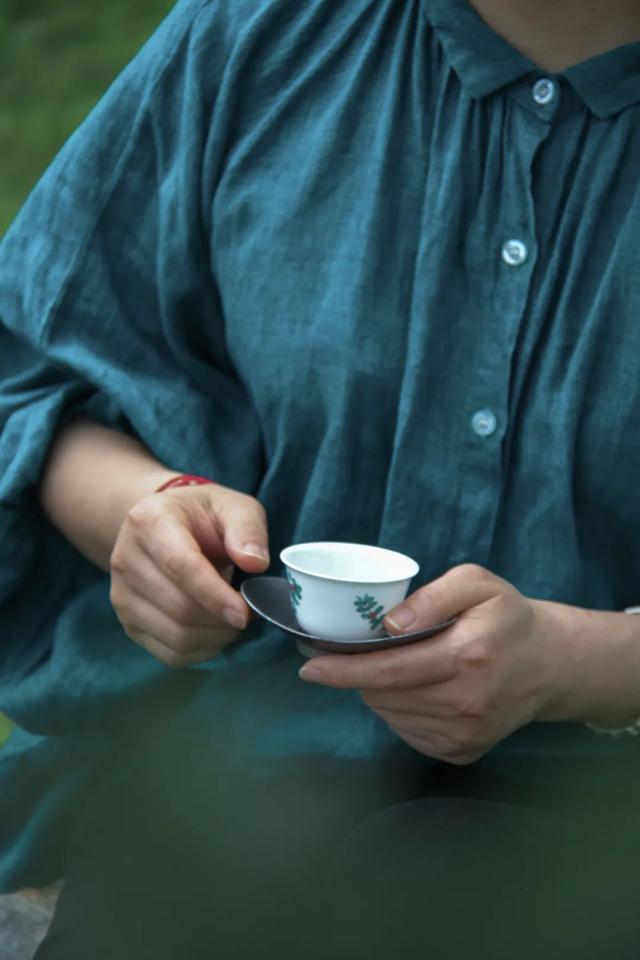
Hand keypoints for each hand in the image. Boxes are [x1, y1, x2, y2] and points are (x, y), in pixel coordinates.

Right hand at [110, 483, 269, 666]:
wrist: (165, 527)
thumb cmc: (203, 516)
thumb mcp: (232, 507)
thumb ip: (247, 529)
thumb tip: (255, 563)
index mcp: (150, 521)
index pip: (181, 566)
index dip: (214, 595)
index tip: (244, 613)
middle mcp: (126, 559)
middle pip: (179, 607)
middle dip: (222, 620)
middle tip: (249, 613)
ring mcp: (122, 594)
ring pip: (176, 635)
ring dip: (215, 637)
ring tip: (234, 620)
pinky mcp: (128, 622)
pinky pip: (169, 653)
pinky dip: (202, 651)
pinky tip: (215, 632)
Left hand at [299, 564, 565, 763]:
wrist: (548, 664)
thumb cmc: (505, 616)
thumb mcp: (477, 583)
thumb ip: (433, 595)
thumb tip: (389, 624)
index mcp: (467, 656)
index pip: (388, 670)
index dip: (342, 669)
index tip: (308, 665)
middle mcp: (466, 702)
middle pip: (382, 694)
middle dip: (355, 674)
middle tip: (344, 652)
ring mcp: (465, 733)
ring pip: (389, 714)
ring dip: (376, 691)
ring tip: (392, 664)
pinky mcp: (463, 751)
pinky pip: (406, 732)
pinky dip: (397, 709)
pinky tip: (414, 687)